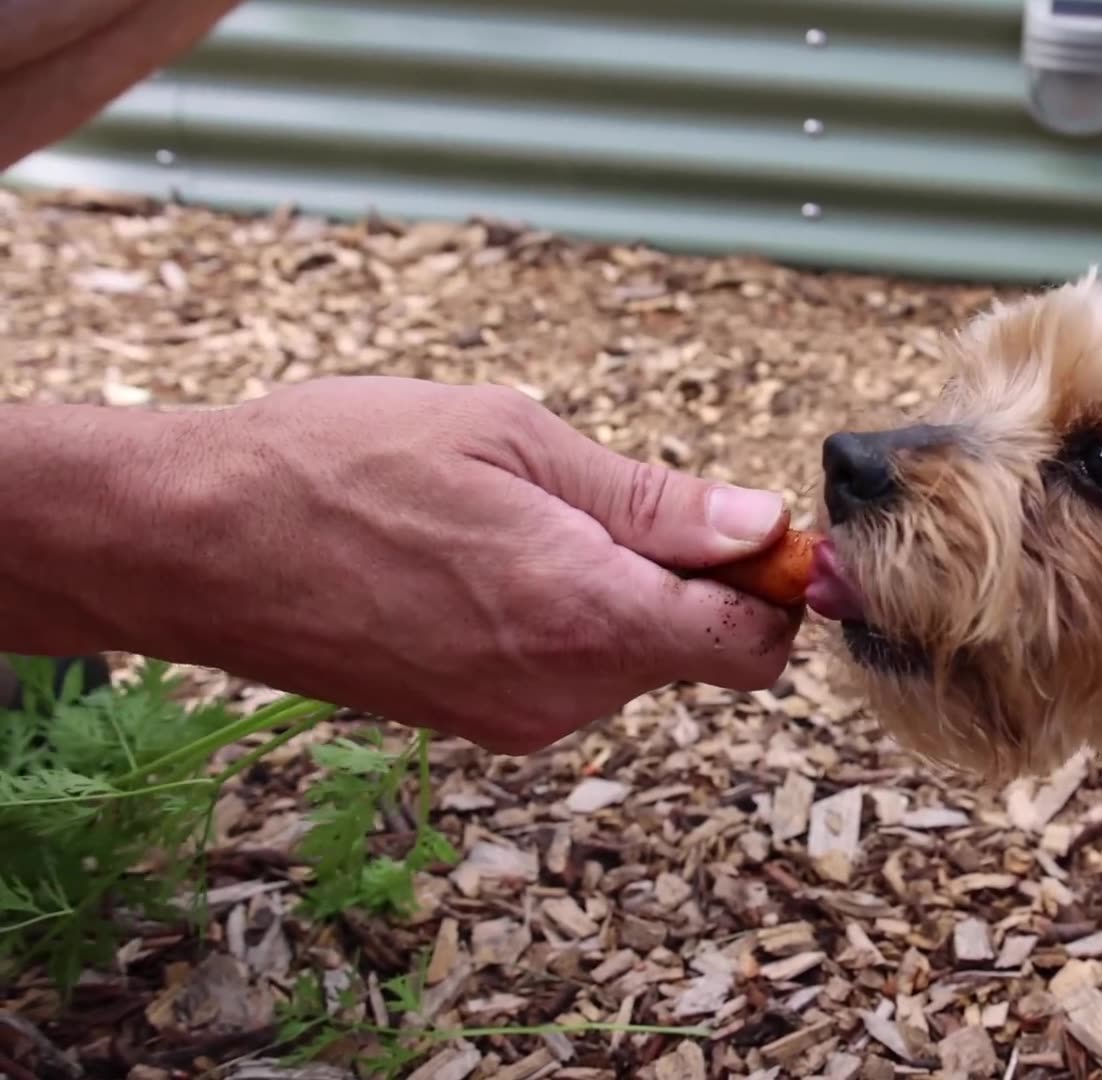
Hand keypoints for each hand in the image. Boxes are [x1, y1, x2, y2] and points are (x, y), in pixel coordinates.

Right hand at [129, 376, 802, 752]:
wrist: (194, 543)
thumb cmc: (340, 466)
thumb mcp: (513, 439)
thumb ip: (649, 499)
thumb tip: (758, 526)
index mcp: (587, 616)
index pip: (749, 645)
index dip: (772, 587)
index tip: (753, 531)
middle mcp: (563, 691)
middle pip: (699, 653)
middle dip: (694, 581)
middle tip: (608, 499)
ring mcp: (516, 717)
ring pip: (634, 660)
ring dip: (623, 595)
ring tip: (526, 522)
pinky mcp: (475, 723)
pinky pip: (571, 674)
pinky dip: (569, 621)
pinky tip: (492, 562)